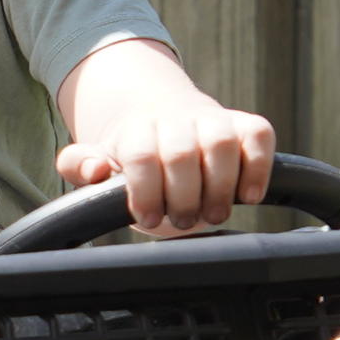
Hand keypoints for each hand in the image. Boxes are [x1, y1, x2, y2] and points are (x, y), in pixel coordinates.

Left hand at [50, 41, 275, 235]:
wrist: (166, 118)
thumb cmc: (132, 156)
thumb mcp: (96, 159)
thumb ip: (80, 164)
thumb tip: (94, 170)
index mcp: (137, 130)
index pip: (140, 154)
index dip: (144, 189)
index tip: (147, 217)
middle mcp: (177, 119)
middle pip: (181, 152)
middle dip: (182, 196)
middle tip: (182, 221)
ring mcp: (214, 119)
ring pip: (221, 142)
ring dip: (220, 186)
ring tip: (213, 214)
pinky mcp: (247, 125)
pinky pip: (259, 136)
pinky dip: (259, 166)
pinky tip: (249, 196)